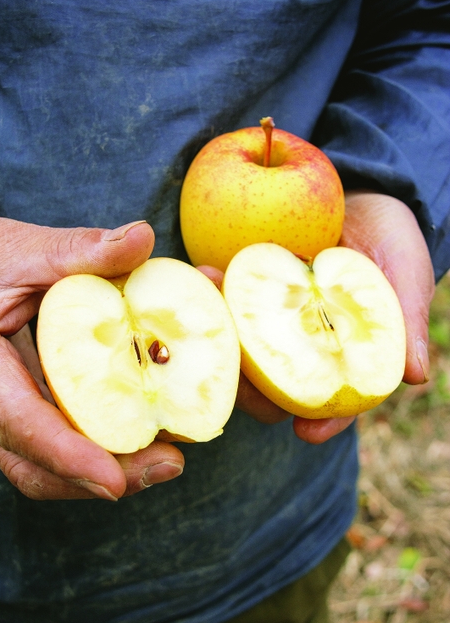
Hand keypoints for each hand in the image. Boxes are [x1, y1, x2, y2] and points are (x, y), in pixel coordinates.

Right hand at [0, 216, 184, 500]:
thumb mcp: (21, 251)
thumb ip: (79, 250)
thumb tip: (142, 237)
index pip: (19, 424)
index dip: (68, 456)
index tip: (115, 482)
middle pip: (38, 467)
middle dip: (103, 476)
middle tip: (168, 464)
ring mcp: (5, 411)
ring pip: (49, 464)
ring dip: (109, 466)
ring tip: (167, 455)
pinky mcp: (25, 406)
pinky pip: (60, 439)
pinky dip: (101, 442)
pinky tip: (145, 425)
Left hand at [201, 190, 434, 444]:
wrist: (357, 190)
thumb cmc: (389, 239)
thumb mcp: (403, 273)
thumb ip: (405, 320)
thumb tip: (417, 375)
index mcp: (341, 355)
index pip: (335, 401)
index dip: (324, 421)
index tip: (307, 432)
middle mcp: (301, 346)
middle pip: (276, 388)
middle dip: (255, 392)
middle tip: (240, 380)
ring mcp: (268, 321)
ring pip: (241, 351)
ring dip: (223, 342)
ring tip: (214, 317)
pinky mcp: (245, 292)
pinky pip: (224, 303)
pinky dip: (213, 295)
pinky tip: (204, 275)